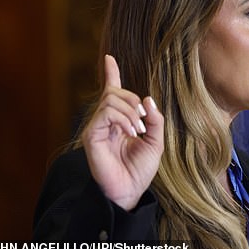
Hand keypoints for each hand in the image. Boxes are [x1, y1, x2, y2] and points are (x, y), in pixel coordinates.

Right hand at [82, 54, 163, 210]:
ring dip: (130, 111)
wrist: (130, 191)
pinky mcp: (92, 136)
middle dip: (133, 100)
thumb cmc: (141, 169)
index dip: (110, 73)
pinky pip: (105, 114)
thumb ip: (154, 119)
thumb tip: (146, 98)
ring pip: (110, 100)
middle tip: (144, 121)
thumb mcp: (156, 141)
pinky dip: (122, 118)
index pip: (112, 91)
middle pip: (114, 93)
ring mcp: (97, 128)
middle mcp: (106, 121)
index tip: (109, 57)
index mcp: (120, 120)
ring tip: (138, 130)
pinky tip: (131, 132)